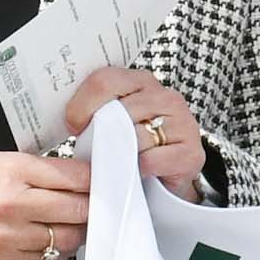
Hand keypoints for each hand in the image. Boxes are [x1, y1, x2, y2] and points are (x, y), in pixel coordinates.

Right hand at [0, 147, 89, 259]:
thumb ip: (37, 169)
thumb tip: (79, 179)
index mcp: (11, 171)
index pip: (73, 177)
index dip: (94, 180)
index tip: (101, 181)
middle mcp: (13, 204)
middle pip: (78, 209)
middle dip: (92, 206)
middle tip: (96, 204)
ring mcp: (9, 237)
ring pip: (68, 238)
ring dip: (77, 230)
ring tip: (74, 223)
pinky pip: (48, 259)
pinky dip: (56, 249)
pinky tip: (52, 239)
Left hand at [53, 65, 206, 196]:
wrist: (165, 178)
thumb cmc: (131, 148)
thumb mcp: (111, 122)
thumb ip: (94, 112)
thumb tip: (68, 120)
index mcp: (140, 82)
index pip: (105, 80)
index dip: (82, 104)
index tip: (74, 125)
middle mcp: (165, 96)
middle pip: (118, 110)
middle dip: (100, 134)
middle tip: (97, 149)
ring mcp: (183, 122)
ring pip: (135, 136)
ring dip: (120, 154)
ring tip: (120, 161)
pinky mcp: (191, 152)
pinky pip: (152, 159)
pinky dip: (139, 169)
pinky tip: (138, 171)